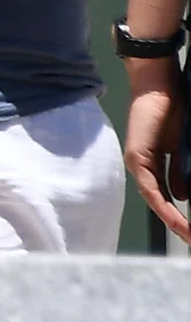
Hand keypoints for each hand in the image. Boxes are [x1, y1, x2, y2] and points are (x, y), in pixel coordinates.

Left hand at [124, 57, 188, 241]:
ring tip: (189, 235)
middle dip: (177, 223)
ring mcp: (137, 162)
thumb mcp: (180, 148)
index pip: (165, 197)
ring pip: (154, 199)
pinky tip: (175, 218)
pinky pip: (150, 187)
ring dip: (171, 219)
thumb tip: (183, 197)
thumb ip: (180, 172)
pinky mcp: (137, 156)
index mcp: (152, 165)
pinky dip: (162, 204)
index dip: (177, 216)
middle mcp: (141, 166)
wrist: (159, 86)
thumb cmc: (172, 111)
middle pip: (159, 202)